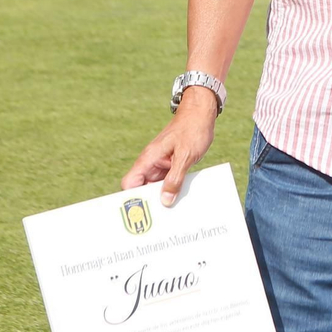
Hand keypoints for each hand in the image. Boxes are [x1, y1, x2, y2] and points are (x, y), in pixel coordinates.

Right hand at [122, 91, 216, 206]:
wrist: (201, 113)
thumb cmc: (192, 129)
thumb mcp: (185, 156)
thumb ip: (175, 178)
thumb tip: (165, 201)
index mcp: (148, 159)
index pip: (130, 183)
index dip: (132, 198)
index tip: (140, 212)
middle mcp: (152, 163)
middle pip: (143, 189)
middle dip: (150, 202)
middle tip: (161, 219)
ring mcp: (162, 164)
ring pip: (156, 187)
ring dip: (163, 197)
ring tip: (173, 212)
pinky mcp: (172, 164)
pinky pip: (168, 181)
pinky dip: (173, 189)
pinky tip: (182, 198)